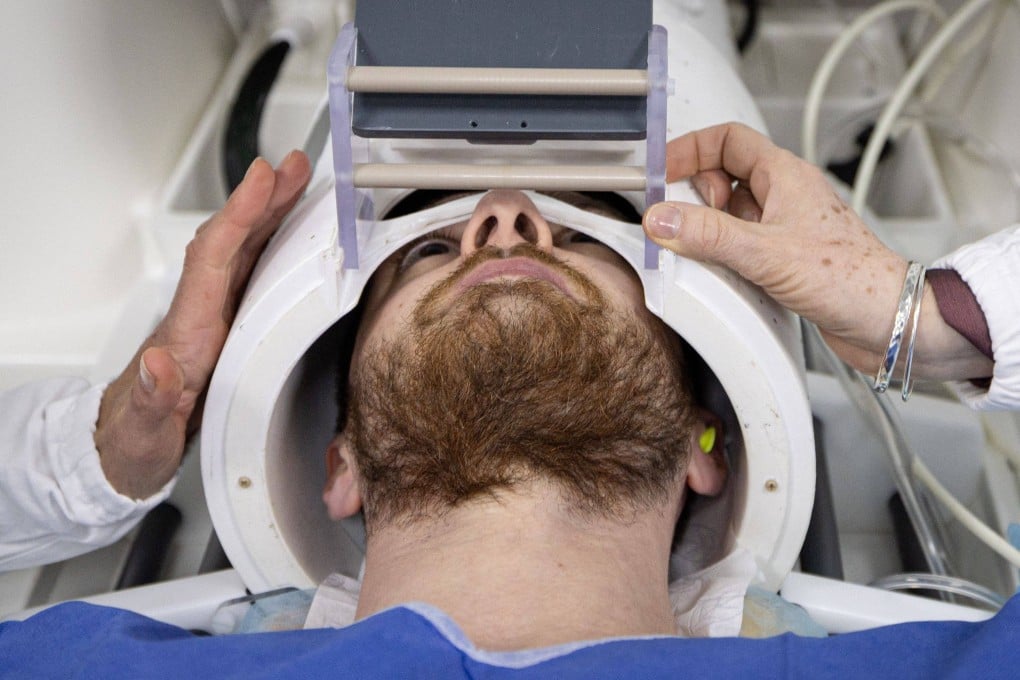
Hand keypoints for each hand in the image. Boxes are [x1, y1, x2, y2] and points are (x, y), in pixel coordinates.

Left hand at [94, 152, 311, 498]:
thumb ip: (153, 400)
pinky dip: (271, 247)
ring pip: (243, 253)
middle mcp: (199, 316)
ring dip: (271, 215)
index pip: (213, 259)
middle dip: (263, 200)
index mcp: (187, 333)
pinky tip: (291, 237)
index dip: (240, 215)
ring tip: (299, 184)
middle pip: (231, 242)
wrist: (125, 450)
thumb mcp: (142, 433)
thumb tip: (160, 364)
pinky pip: (250, 275)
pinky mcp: (224, 328)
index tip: (263, 179)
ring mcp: (212, 319)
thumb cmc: (135, 442)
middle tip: (295, 166)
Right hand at [642, 123, 991, 380]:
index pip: (727, 139)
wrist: (887, 319)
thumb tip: (661, 218)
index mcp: (784, 175)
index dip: (690, 149)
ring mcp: (783, 226)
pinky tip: (719, 274)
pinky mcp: (782, 257)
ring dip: (708, 228)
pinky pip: (739, 244)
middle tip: (680, 220)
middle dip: (695, 195)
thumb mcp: (765, 253)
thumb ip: (708, 234)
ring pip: (729, 212)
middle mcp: (783, 196)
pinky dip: (721, 254)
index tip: (661, 172)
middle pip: (723, 175)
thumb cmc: (850, 278)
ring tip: (700, 249)